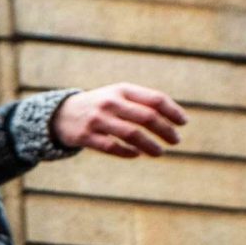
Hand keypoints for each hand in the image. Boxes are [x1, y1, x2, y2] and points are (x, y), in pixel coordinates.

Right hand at [53, 84, 185, 157]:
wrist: (62, 114)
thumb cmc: (101, 106)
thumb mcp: (119, 96)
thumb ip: (142, 103)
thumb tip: (173, 120)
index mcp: (122, 90)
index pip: (155, 99)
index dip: (172, 111)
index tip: (183, 123)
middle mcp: (110, 102)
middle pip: (146, 117)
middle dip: (165, 130)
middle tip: (176, 140)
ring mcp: (97, 120)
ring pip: (131, 134)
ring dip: (150, 145)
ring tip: (160, 152)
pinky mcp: (86, 136)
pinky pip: (112, 147)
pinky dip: (127, 152)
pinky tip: (136, 155)